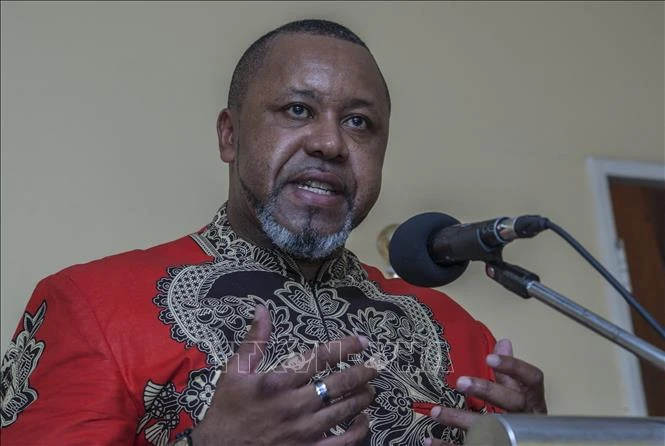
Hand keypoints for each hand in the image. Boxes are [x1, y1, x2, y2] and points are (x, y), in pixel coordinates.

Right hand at [189, 304, 376, 445]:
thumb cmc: (226, 412)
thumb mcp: (234, 372)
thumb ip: (254, 341)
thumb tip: (262, 310)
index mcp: (278, 382)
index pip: (321, 358)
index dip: (346, 347)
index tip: (362, 341)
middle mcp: (295, 405)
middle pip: (340, 383)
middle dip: (363, 372)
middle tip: (375, 365)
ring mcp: (304, 432)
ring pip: (345, 411)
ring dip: (363, 397)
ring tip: (371, 389)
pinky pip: (343, 443)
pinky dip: (358, 431)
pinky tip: (363, 421)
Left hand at [425, 339, 546, 445]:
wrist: (529, 444)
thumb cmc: (521, 415)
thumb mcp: (520, 393)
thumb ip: (508, 372)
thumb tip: (503, 342)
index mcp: (532, 399)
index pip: (532, 378)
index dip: (513, 367)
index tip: (489, 358)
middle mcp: (527, 418)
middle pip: (512, 402)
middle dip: (487, 391)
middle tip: (460, 382)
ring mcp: (512, 436)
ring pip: (489, 428)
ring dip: (459, 419)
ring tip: (436, 411)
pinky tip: (428, 440)